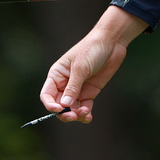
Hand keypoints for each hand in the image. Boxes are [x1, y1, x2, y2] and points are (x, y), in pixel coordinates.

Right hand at [39, 7, 145, 122]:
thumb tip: (64, 105)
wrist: (111, 42)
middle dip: (65, 113)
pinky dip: (85, 114)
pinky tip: (88, 117)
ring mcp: (78, 89)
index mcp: (57, 75)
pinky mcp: (90, 91)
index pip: (47, 95)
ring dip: (76, 114)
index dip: (50, 105)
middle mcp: (65, 84)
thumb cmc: (91, 49)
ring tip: (85, 113)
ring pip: (72, 108)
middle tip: (74, 116)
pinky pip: (84, 107)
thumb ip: (73, 87)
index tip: (59, 110)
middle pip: (59, 105)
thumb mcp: (80, 67)